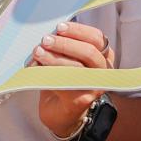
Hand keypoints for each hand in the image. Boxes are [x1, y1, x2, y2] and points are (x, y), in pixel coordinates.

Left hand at [34, 21, 113, 138]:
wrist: (61, 113)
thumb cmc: (63, 80)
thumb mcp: (67, 58)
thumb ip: (64, 45)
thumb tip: (49, 30)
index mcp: (103, 56)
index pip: (96, 38)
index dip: (78, 30)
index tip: (59, 27)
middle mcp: (103, 71)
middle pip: (89, 52)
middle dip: (65, 44)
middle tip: (45, 39)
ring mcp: (94, 87)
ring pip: (77, 68)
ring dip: (54, 58)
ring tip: (37, 52)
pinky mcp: (81, 100)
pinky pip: (64, 84)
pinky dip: (48, 74)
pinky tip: (36, 69)